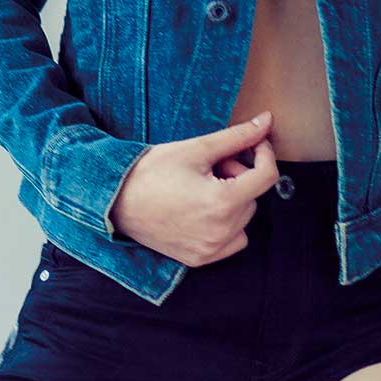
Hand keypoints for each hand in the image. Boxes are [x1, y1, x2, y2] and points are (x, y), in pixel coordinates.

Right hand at [109, 110, 279, 264]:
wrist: (114, 200)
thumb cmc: (150, 172)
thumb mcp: (196, 149)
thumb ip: (237, 136)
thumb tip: (267, 121)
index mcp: (222, 202)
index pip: (267, 176)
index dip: (264, 152)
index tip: (253, 143)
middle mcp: (221, 231)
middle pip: (253, 196)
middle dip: (238, 175)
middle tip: (210, 166)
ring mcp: (210, 249)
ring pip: (244, 218)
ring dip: (232, 200)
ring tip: (201, 186)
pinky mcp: (200, 259)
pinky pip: (232, 240)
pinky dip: (226, 224)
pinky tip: (201, 209)